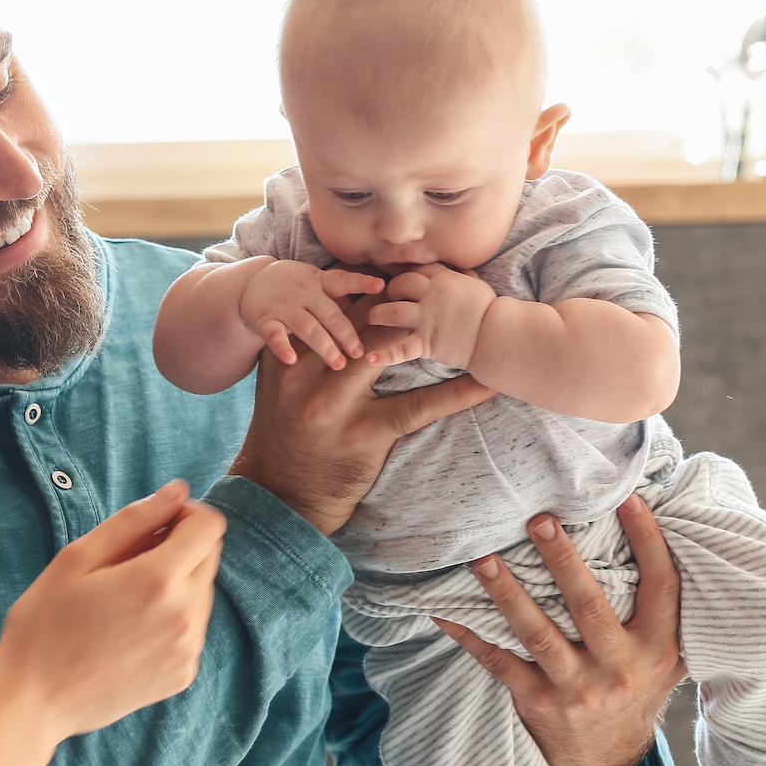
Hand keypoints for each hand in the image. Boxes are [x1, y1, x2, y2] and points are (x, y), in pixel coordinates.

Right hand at [0, 480, 224, 739]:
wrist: (33, 700)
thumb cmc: (45, 623)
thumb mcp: (78, 557)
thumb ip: (135, 519)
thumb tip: (178, 491)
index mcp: (159, 580)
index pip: (209, 525)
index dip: (184, 514)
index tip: (153, 524)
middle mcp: (185, 616)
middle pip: (210, 556)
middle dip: (179, 546)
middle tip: (128, 561)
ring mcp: (187, 650)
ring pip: (203, 592)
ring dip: (176, 582)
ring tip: (124, 598)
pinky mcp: (183, 674)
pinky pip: (192, 628)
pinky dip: (171, 617)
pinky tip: (128, 628)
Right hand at [232, 295, 494, 534]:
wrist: (280, 492)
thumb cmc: (283, 434)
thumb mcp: (280, 386)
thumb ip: (303, 352)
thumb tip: (334, 315)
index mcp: (289, 359)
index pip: (330, 309)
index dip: (363, 287)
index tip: (392, 273)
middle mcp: (310, 375)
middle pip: (361, 322)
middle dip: (396, 303)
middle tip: (431, 284)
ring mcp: (337, 405)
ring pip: (389, 352)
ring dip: (427, 334)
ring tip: (463, 318)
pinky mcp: (365, 433)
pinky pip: (418, 406)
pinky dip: (456, 394)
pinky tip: (485, 385)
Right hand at [239, 259, 384, 369]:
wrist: (252, 283)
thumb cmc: (295, 286)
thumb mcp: (316, 281)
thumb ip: (341, 293)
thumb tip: (382, 304)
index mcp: (319, 282)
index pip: (343, 281)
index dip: (362, 283)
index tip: (381, 286)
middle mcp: (304, 293)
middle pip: (329, 314)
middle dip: (346, 334)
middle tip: (360, 353)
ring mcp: (284, 307)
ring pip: (307, 327)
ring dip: (324, 345)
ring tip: (338, 364)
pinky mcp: (265, 320)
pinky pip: (275, 335)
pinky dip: (282, 347)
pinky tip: (291, 359)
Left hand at [364, 263, 496, 367]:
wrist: (498, 335)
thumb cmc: (491, 311)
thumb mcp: (476, 285)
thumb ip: (462, 276)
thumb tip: (459, 269)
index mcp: (443, 279)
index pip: (416, 270)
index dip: (407, 275)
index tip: (404, 281)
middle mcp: (430, 295)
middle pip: (398, 285)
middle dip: (390, 290)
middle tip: (389, 298)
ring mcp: (426, 319)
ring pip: (390, 311)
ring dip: (377, 314)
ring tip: (373, 317)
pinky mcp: (426, 342)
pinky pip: (399, 349)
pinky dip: (384, 355)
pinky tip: (370, 358)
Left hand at [432, 494, 688, 765]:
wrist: (608, 759)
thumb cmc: (634, 685)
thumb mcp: (664, 654)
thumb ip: (660, 606)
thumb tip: (646, 524)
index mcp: (659, 647)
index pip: (661, 586)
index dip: (649, 541)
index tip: (628, 497)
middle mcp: (621, 668)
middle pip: (589, 606)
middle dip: (563, 562)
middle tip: (539, 520)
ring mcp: (578, 688)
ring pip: (537, 634)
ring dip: (506, 594)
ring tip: (482, 558)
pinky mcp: (539, 702)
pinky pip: (498, 662)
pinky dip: (469, 635)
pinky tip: (443, 611)